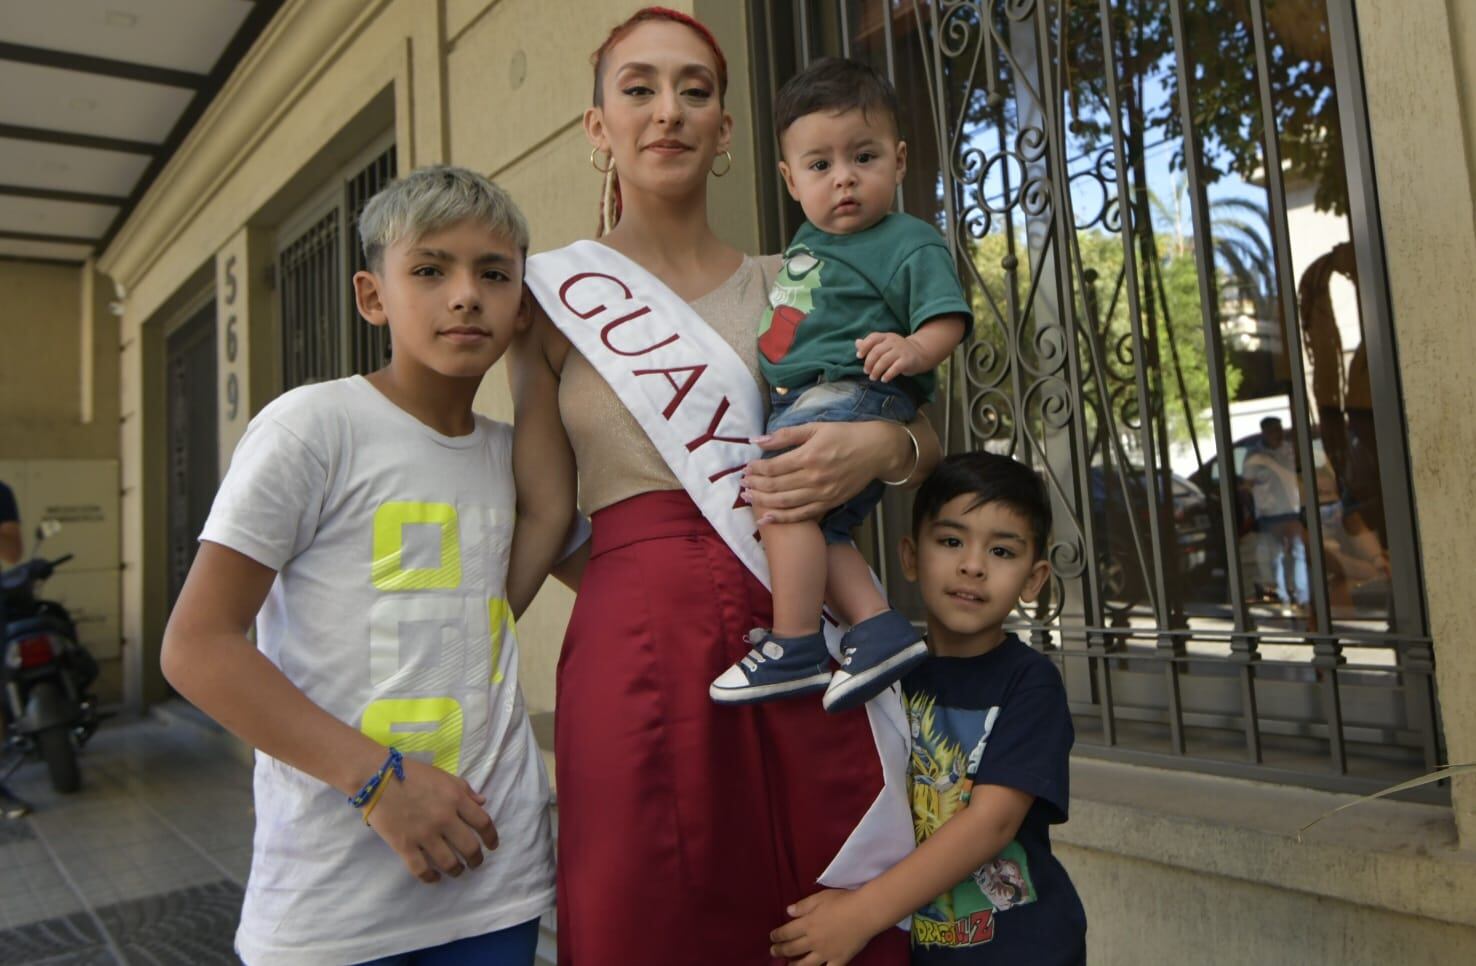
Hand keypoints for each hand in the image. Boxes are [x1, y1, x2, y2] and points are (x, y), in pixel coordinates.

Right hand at [365, 757, 498, 882]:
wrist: (376, 776)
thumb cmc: (412, 773)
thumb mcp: (443, 776)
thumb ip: (465, 789)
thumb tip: (483, 802)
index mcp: (456, 798)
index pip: (483, 823)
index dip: (491, 837)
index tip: (492, 846)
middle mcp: (444, 818)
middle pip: (469, 847)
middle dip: (476, 859)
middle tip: (475, 863)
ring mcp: (424, 834)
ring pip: (449, 862)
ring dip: (457, 870)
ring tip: (457, 871)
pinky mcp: (404, 845)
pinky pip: (421, 869)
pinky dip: (431, 877)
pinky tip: (435, 877)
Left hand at [744, 420, 902, 523]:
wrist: (875, 451)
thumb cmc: (845, 435)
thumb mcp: (815, 427)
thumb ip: (785, 435)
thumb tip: (757, 440)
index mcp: (809, 456)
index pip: (773, 467)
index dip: (756, 469)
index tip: (746, 468)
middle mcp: (814, 478)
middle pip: (776, 486)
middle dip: (755, 486)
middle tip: (742, 484)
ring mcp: (822, 494)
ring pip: (785, 503)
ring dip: (763, 502)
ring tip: (748, 498)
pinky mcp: (829, 504)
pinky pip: (802, 515)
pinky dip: (782, 519)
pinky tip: (766, 519)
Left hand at [769, 889, 881, 964]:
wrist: (864, 913)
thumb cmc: (842, 901)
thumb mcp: (819, 898)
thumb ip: (802, 906)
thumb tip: (788, 912)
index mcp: (807, 924)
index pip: (786, 933)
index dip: (777, 936)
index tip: (771, 938)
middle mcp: (813, 941)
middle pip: (792, 949)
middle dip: (780, 951)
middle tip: (773, 952)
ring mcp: (826, 953)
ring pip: (806, 964)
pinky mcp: (839, 960)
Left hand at [856, 332, 926, 382]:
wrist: (920, 353)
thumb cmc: (897, 351)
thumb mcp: (885, 345)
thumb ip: (871, 345)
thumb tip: (856, 343)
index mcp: (886, 337)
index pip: (873, 338)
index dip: (864, 347)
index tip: (859, 356)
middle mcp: (893, 341)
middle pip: (877, 351)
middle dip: (869, 363)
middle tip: (866, 372)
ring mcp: (901, 350)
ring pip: (884, 360)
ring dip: (876, 370)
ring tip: (873, 377)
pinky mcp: (907, 360)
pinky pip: (895, 368)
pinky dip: (888, 375)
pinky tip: (884, 379)